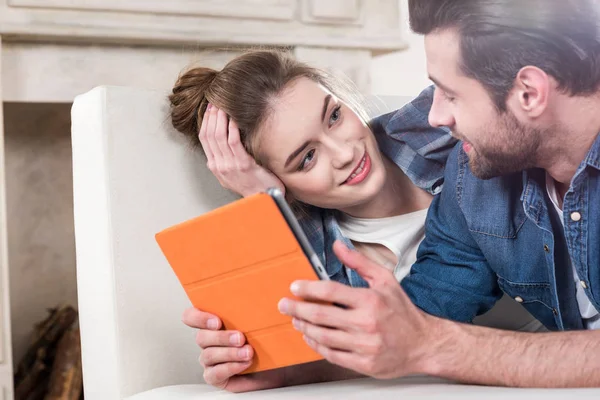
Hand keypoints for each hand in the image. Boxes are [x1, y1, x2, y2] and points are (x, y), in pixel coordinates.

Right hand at [182, 307, 285, 391]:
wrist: (277, 366)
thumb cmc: (266, 340)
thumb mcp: (262, 322)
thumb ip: (255, 310)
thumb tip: (267, 299)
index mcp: (213, 323)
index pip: (191, 316)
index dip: (198, 317)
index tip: (217, 321)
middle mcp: (209, 341)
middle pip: (201, 337)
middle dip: (222, 337)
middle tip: (241, 337)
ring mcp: (210, 360)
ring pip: (208, 355)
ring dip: (230, 353)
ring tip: (248, 352)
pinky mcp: (215, 376)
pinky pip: (214, 373)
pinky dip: (230, 367)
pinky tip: (244, 364)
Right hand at [199, 104, 284, 196]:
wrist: (263, 199)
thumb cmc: (252, 184)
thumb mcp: (232, 172)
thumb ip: (226, 157)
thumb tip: (225, 138)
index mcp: (215, 166)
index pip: (204, 139)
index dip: (206, 121)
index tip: (209, 108)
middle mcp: (219, 165)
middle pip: (210, 135)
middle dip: (212, 116)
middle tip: (215, 101)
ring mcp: (229, 165)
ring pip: (219, 136)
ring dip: (221, 118)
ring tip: (223, 106)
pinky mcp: (243, 164)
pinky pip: (234, 142)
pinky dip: (232, 129)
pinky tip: (234, 119)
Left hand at [277, 240, 437, 378]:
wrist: (424, 344)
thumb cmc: (403, 312)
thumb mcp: (385, 280)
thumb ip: (359, 262)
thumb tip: (338, 245)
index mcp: (370, 300)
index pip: (331, 291)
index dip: (308, 289)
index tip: (295, 287)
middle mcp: (366, 323)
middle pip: (321, 315)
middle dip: (297, 308)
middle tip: (284, 304)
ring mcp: (364, 345)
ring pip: (323, 336)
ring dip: (304, 327)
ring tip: (296, 319)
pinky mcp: (363, 364)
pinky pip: (331, 354)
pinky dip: (316, 345)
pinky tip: (311, 336)